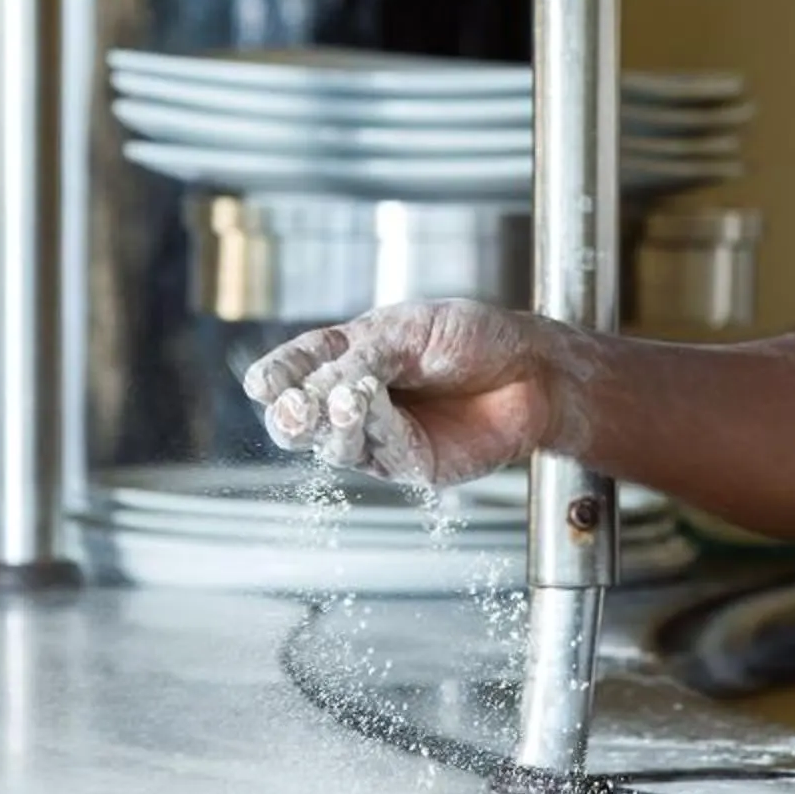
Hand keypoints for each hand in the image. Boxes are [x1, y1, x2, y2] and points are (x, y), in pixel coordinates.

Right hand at [241, 300, 567, 489]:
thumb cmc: (472, 338)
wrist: (530, 368)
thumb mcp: (411, 329)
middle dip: (289, 415)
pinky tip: (369, 406)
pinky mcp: (409, 464)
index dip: (275, 376)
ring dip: (330, 423)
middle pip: (298, 420)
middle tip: (290, 407)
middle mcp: (353, 399)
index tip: (263, 382)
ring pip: (332, 443)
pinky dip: (372, 427)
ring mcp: (378, 436)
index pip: (294, 369)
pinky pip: (379, 450)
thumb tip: (325, 383)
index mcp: (345, 356)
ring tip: (340, 401)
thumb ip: (365, 355)